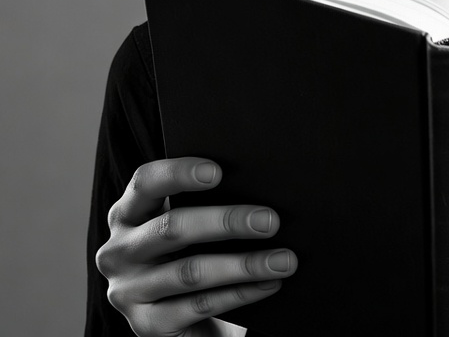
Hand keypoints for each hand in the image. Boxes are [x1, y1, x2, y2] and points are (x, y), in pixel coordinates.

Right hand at [96, 157, 296, 336]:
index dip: (178, 173)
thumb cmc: (192, 250)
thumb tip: (262, 185)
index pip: (145, 182)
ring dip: (244, 265)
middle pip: (172, 228)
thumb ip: (207, 202)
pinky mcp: (146, 325)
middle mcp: (119, 251)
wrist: (180, 318)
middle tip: (271, 221)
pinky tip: (269, 283)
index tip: (218, 172)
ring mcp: (128, 291)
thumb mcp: (190, 224)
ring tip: (284, 259)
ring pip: (190, 272)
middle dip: (227, 222)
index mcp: (128, 213)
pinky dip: (240, 293)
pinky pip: (199, 306)